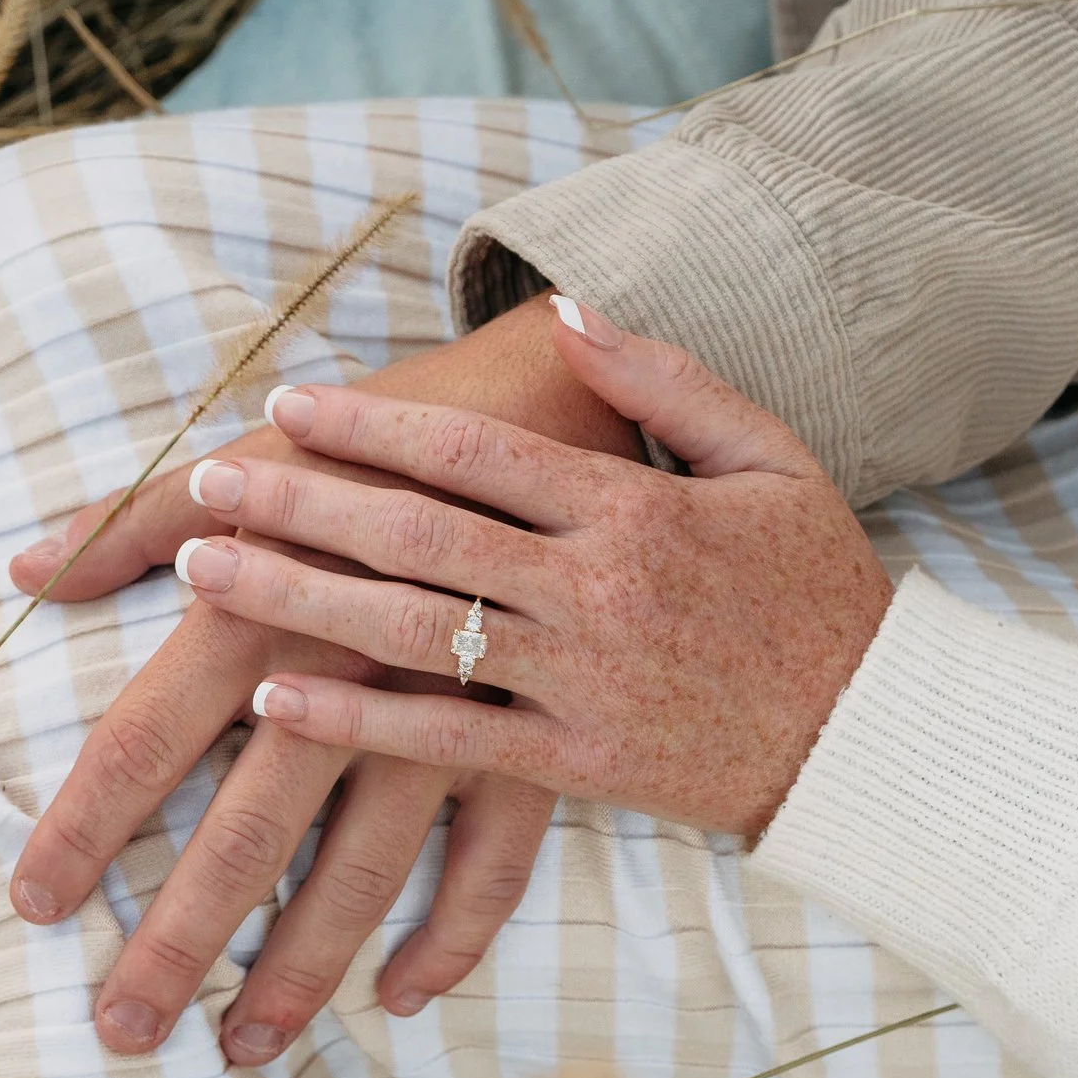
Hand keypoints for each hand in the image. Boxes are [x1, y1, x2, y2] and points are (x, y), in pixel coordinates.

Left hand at [6, 296, 643, 1063]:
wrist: (576, 405)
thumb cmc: (400, 422)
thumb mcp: (260, 451)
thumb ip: (136, 519)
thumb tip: (23, 573)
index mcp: (261, 605)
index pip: (141, 741)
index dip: (79, 828)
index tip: (32, 905)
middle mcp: (343, 676)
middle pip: (240, 840)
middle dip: (175, 945)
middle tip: (119, 1032)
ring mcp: (444, 720)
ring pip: (360, 875)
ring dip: (299, 969)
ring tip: (243, 1051)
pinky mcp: (530, 741)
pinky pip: (491, 867)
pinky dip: (450, 937)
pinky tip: (401, 996)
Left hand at [187, 298, 893, 836]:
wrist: (873, 735)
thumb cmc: (817, 588)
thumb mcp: (766, 456)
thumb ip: (664, 379)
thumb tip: (565, 312)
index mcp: (633, 507)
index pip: (471, 451)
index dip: (369, 423)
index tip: (285, 403)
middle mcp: (596, 590)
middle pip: (417, 533)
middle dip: (300, 501)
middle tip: (207, 480)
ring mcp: (583, 682)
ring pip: (412, 631)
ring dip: (297, 598)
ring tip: (205, 571)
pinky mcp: (579, 766)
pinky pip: (448, 741)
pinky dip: (358, 722)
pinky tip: (275, 700)